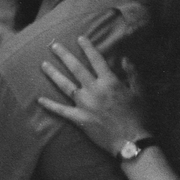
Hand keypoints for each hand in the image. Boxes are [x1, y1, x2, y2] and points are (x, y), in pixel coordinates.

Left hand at [39, 36, 148, 156]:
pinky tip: (39, 99)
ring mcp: (84, 104)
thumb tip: (125, 59)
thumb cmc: (139, 116)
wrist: (131, 141)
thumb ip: (132, 74)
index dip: (88, 47)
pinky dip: (50, 105)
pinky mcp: (79, 119)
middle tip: (53, 45)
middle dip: (64, 55)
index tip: (80, 38)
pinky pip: (61, 110)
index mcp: (110, 82)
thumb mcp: (141, 92)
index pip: (96, 60)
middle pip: (76, 69)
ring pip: (65, 86)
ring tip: (43, 64)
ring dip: (53, 74)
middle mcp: (94, 90)